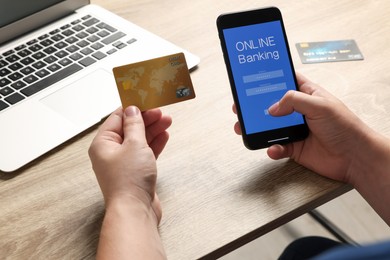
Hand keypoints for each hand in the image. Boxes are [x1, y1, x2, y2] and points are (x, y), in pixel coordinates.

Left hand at [89, 106, 171, 223]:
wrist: (135, 210)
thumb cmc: (129, 181)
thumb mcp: (134, 144)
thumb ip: (135, 125)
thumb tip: (133, 110)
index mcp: (103, 144)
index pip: (117, 118)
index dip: (133, 107)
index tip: (146, 100)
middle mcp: (111, 153)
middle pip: (129, 128)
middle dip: (146, 119)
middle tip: (161, 111)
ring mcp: (123, 163)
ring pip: (139, 140)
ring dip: (152, 130)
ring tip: (167, 121)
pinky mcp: (135, 172)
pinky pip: (145, 153)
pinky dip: (154, 144)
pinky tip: (164, 136)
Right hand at [233, 73, 373, 182]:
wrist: (354, 157)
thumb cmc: (345, 127)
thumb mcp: (320, 105)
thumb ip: (294, 101)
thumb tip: (272, 107)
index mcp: (307, 95)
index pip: (284, 81)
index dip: (269, 79)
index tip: (251, 78)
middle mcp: (298, 111)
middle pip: (271, 105)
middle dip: (255, 106)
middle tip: (240, 107)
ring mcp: (295, 129)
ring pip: (270, 127)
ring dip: (257, 128)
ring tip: (243, 128)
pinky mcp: (294, 148)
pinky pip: (277, 147)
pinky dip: (272, 148)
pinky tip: (272, 148)